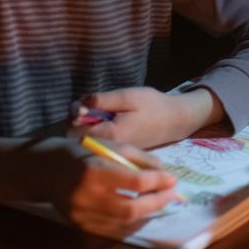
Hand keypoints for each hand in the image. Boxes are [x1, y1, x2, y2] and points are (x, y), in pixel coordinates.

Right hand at [0, 137, 180, 235]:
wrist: (43, 169)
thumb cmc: (79, 150)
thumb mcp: (108, 144)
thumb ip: (137, 157)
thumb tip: (163, 171)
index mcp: (95, 170)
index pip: (135, 182)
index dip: (158, 182)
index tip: (173, 179)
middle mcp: (87, 195)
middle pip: (131, 208)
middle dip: (156, 202)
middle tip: (171, 195)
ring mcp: (82, 213)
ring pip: (123, 221)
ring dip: (146, 213)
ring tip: (158, 202)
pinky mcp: (79, 224)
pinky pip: (110, 227)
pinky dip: (129, 221)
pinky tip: (140, 211)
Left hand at [68, 86, 223, 148]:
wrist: (175, 120)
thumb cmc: (153, 106)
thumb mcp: (128, 96)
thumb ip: (102, 100)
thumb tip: (79, 105)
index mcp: (109, 135)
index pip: (74, 131)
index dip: (75, 115)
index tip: (85, 105)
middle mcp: (108, 148)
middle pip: (77, 137)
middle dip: (79, 122)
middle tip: (92, 107)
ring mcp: (113, 151)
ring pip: (87, 140)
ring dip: (88, 126)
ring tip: (102, 113)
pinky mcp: (118, 150)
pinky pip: (98, 143)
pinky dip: (98, 132)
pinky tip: (108, 122)